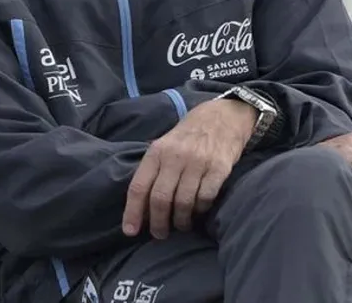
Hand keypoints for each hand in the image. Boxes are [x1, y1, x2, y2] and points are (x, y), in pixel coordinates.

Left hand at [122, 98, 255, 238]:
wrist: (221, 117)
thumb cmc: (187, 137)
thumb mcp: (163, 145)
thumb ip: (152, 171)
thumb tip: (139, 206)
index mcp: (156, 152)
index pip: (139, 186)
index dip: (132, 212)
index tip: (130, 231)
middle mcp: (174, 157)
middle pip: (160, 199)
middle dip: (158, 223)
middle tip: (160, 234)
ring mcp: (197, 163)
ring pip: (183, 203)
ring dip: (180, 221)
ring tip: (181, 226)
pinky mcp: (218, 168)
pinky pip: (205, 198)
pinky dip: (200, 210)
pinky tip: (198, 211)